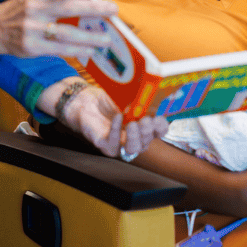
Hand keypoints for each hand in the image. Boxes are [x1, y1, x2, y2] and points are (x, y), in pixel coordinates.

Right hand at [0, 0, 117, 58]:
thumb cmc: (19, 7)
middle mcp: (34, 8)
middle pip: (68, 6)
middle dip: (94, 8)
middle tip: (113, 10)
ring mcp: (33, 29)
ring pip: (67, 32)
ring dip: (90, 36)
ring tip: (107, 39)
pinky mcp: (32, 47)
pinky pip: (60, 49)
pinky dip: (78, 50)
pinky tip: (92, 50)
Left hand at [37, 79, 168, 157]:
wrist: (85, 101)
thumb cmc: (108, 101)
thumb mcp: (128, 98)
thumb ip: (141, 101)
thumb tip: (153, 97)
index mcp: (143, 128)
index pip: (159, 133)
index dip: (161, 128)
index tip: (159, 118)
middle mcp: (134, 139)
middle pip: (147, 142)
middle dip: (147, 131)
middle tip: (145, 120)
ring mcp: (119, 145)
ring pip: (133, 149)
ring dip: (135, 137)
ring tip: (132, 123)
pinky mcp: (105, 145)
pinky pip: (114, 143)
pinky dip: (116, 130)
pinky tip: (118, 117)